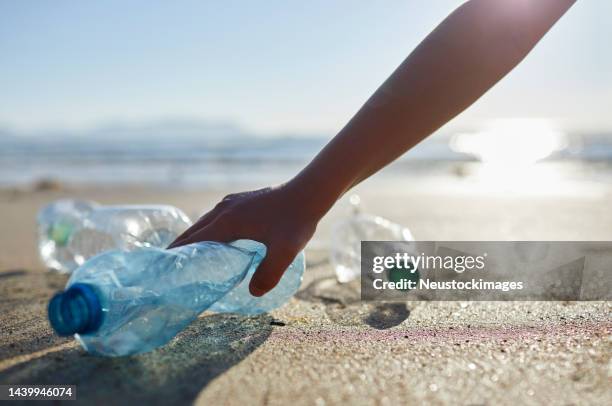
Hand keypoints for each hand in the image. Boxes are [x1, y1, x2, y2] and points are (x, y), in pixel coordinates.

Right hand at [168, 183, 320, 295]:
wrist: (309, 193)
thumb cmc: (296, 221)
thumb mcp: (286, 250)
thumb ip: (269, 273)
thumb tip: (253, 293)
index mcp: (227, 221)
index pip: (193, 241)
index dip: (177, 255)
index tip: (164, 270)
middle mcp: (223, 209)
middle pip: (193, 231)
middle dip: (180, 249)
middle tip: (169, 270)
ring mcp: (231, 202)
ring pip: (204, 223)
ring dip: (193, 239)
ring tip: (187, 259)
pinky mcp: (240, 201)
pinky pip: (215, 218)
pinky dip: (207, 231)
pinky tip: (215, 243)